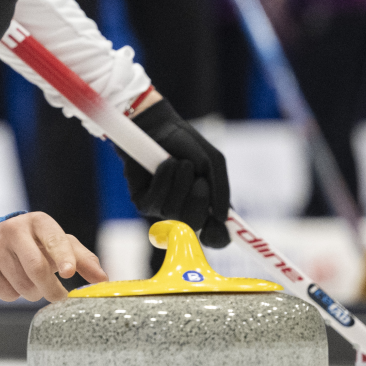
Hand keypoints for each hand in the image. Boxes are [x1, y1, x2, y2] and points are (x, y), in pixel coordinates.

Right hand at [0, 212, 106, 302]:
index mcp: (37, 221)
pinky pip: (6, 293)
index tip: (69, 273)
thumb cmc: (29, 245)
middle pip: (37, 267)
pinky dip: (14, 295)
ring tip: (30, 283)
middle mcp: (13, 229)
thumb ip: (81, 258)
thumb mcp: (54, 244)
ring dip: (33, 293)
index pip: (52, 238)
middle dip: (51, 289)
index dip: (63, 256)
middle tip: (58, 297)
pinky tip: (10, 282)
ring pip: (23, 285)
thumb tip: (102, 279)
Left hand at [118, 98, 231, 247]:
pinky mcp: (143, 202)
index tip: (219, 227)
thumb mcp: (212, 162)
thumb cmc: (186, 144)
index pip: (214, 235)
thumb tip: (222, 218)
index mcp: (205, 205)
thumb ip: (220, 189)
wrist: (157, 127)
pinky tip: (165, 164)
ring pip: (174, 213)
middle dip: (198, 202)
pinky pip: (155, 202)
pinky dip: (163, 180)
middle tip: (200, 181)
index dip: (218, 238)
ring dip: (180, 184)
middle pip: (193, 226)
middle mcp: (184, 211)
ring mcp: (162, 209)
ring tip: (180, 162)